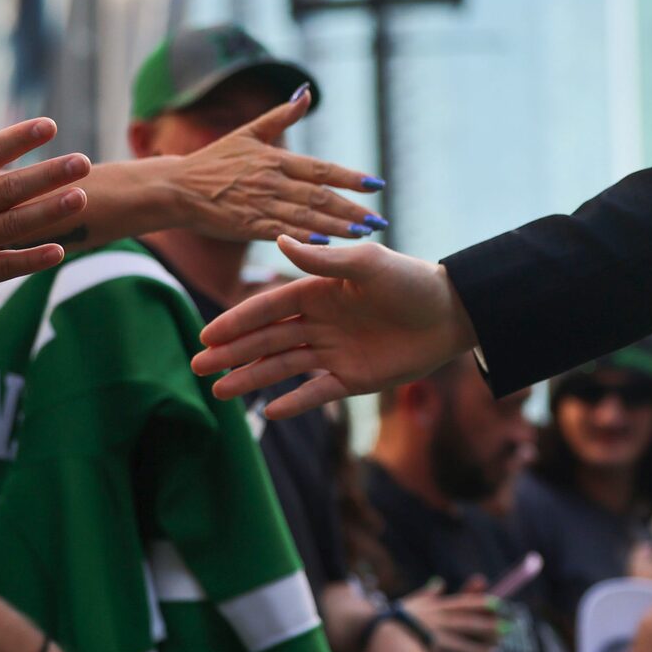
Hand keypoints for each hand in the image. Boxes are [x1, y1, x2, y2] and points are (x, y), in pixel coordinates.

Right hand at [0, 80, 87, 319]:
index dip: (18, 138)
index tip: (49, 125)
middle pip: (9, 189)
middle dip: (49, 175)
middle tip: (84, 162)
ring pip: (14, 225)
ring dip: (50, 211)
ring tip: (82, 195)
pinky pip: (5, 265)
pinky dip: (32, 259)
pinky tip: (60, 250)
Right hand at [160, 89, 379, 245]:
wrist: (176, 188)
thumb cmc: (214, 161)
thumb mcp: (248, 133)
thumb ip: (281, 115)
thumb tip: (306, 91)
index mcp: (276, 159)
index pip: (322, 169)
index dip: (351, 177)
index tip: (377, 184)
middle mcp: (272, 181)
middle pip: (321, 197)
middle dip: (353, 210)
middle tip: (378, 220)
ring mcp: (260, 204)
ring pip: (306, 217)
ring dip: (338, 227)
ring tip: (363, 234)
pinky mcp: (247, 225)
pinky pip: (281, 232)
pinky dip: (304, 238)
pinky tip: (325, 244)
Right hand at [193, 238, 476, 417]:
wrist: (452, 314)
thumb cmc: (411, 281)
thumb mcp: (368, 265)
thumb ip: (324, 260)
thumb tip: (280, 240)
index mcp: (319, 291)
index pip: (269, 308)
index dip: (238, 321)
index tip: (207, 335)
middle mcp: (320, 322)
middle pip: (268, 340)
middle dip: (233, 353)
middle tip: (198, 367)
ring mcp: (334, 351)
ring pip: (284, 367)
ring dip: (253, 378)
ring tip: (220, 392)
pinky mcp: (352, 378)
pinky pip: (317, 393)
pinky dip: (295, 402)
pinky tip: (270, 411)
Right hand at [398, 578, 498, 651]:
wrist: (369, 638)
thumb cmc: (394, 621)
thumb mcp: (412, 603)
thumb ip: (429, 594)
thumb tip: (440, 582)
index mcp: (437, 609)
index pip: (465, 604)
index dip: (484, 605)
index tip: (501, 605)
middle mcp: (438, 623)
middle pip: (470, 625)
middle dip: (489, 628)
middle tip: (505, 632)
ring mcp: (434, 642)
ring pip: (464, 647)